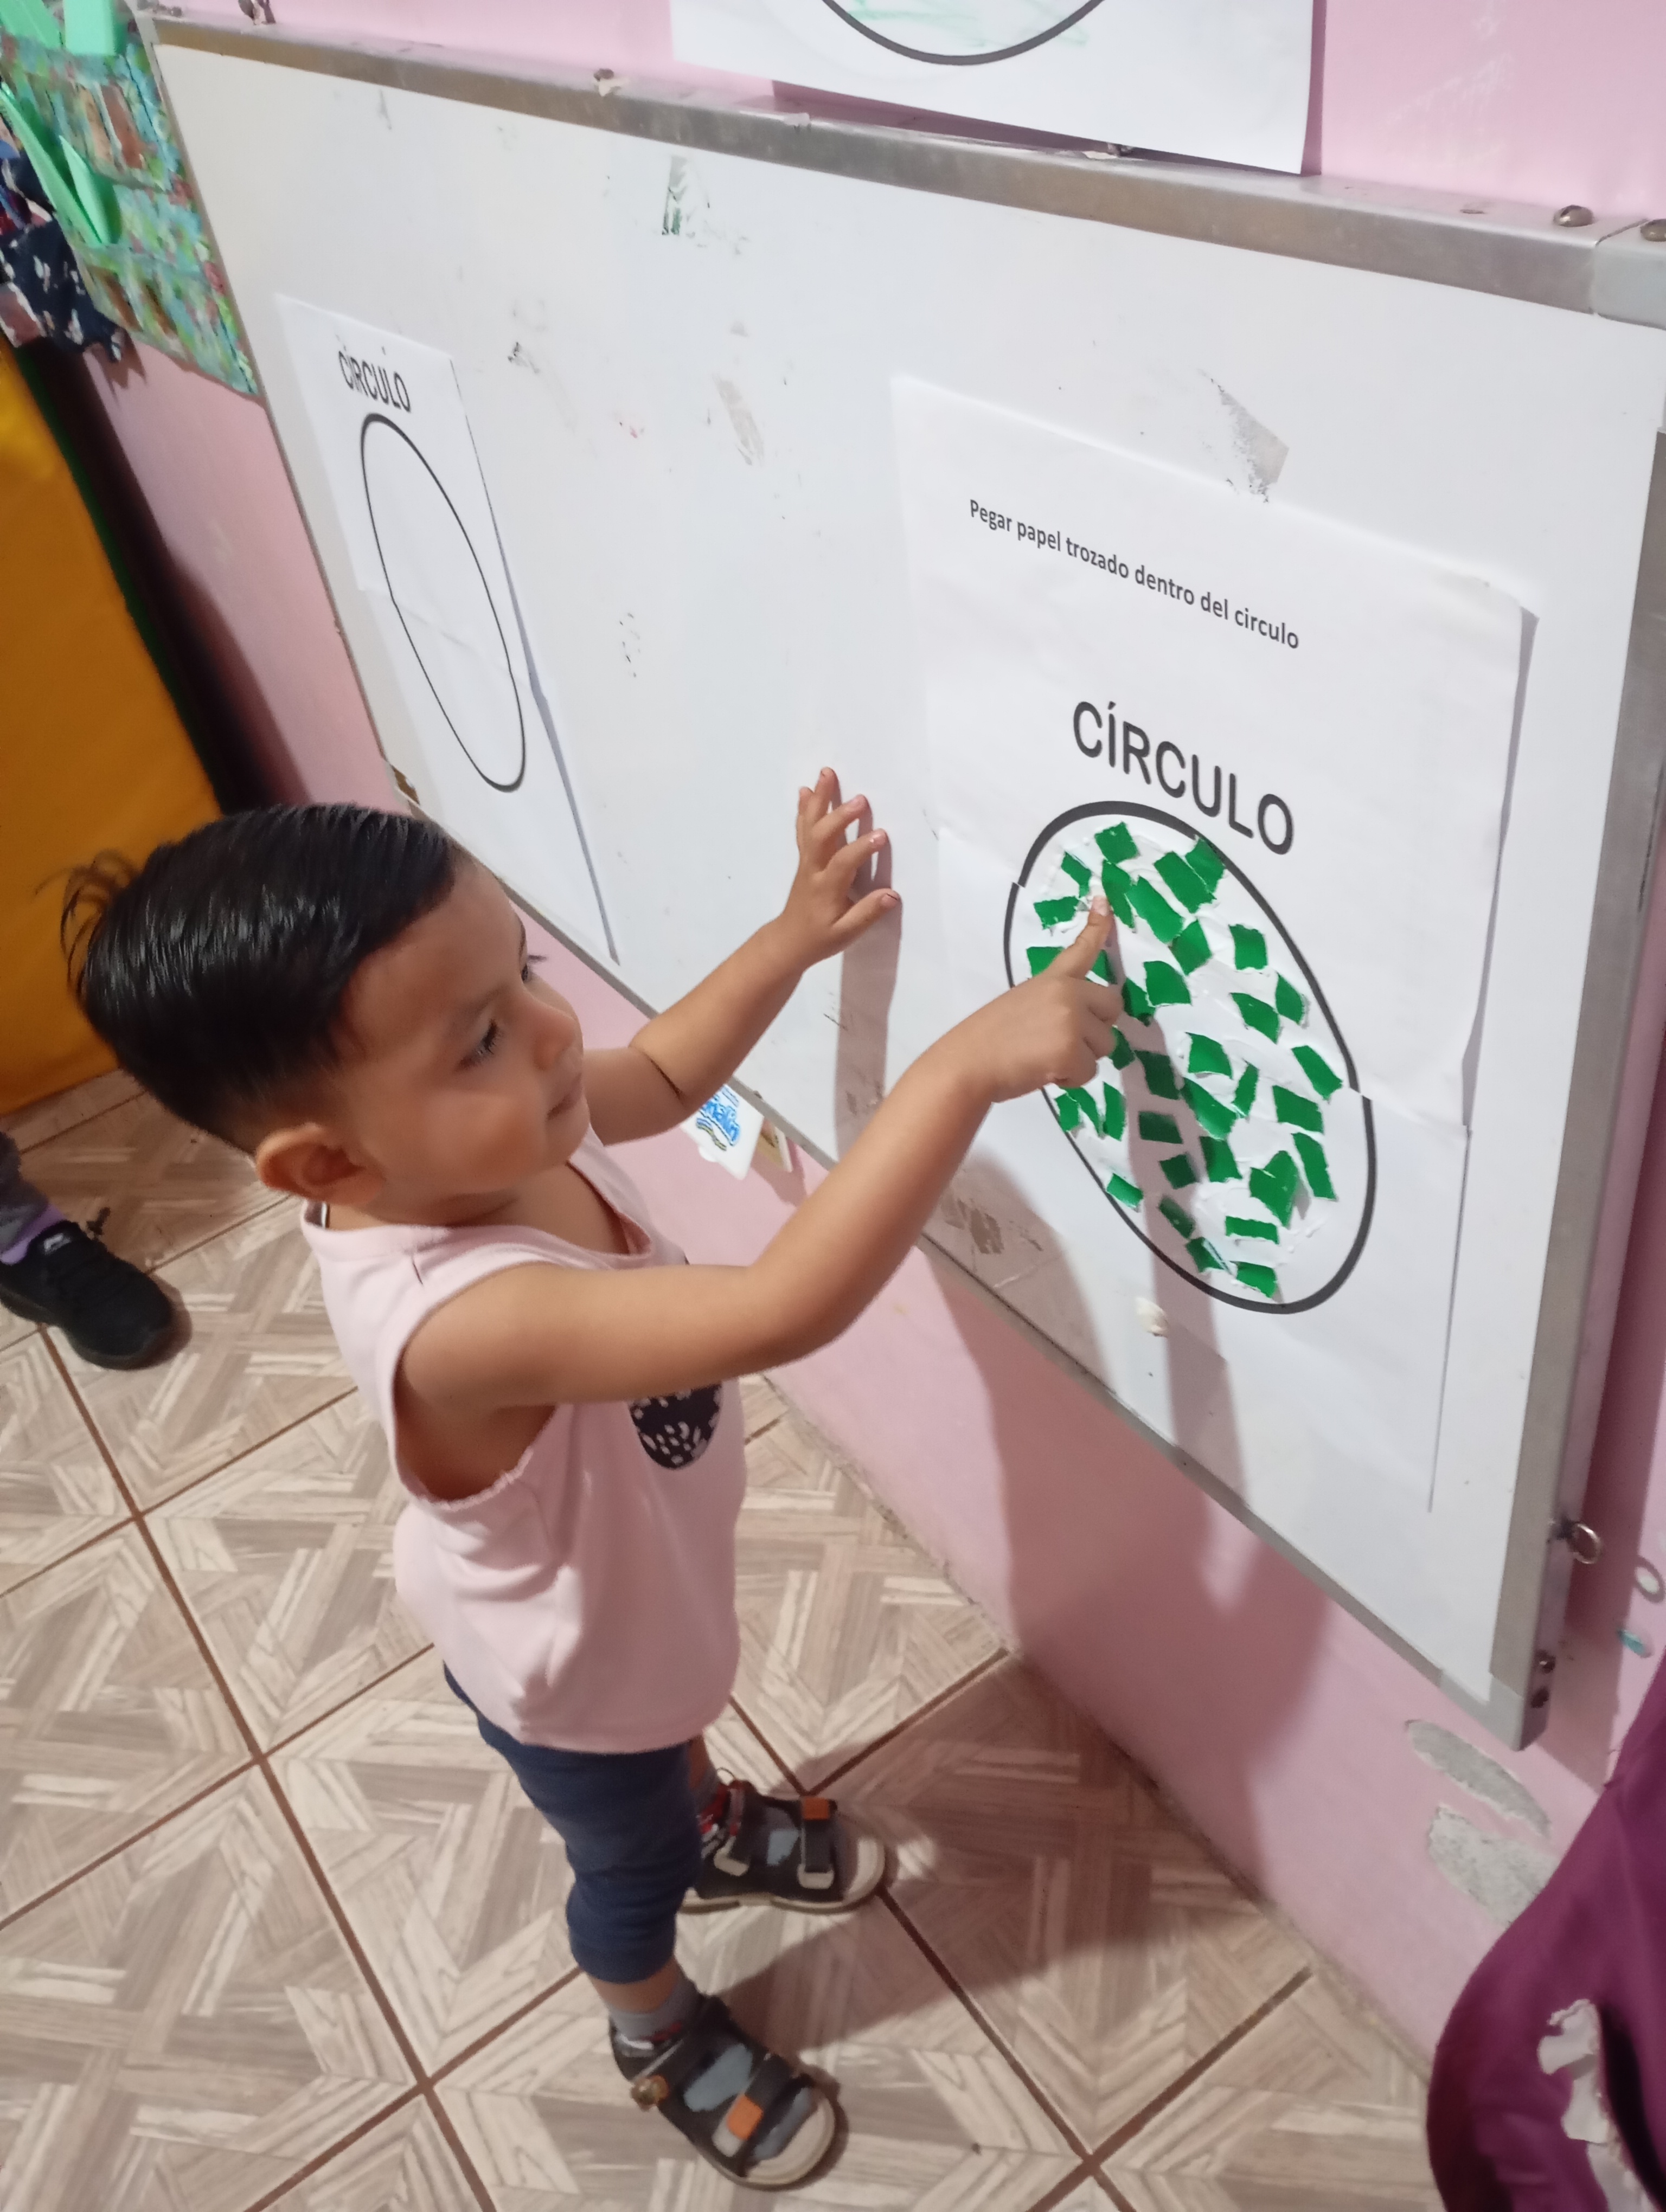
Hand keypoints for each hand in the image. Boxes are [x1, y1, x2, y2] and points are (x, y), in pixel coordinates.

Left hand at [772, 769, 898, 967]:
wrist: (789, 940)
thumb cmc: (820, 938)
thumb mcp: (846, 934)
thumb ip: (867, 913)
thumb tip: (892, 895)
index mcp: (826, 889)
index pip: (844, 864)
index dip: (861, 848)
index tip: (882, 835)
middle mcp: (813, 870)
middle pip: (822, 838)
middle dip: (840, 817)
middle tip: (860, 799)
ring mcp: (806, 862)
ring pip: (810, 827)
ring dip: (819, 800)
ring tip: (826, 774)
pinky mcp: (805, 859)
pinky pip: (803, 830)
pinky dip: (805, 809)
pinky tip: (807, 791)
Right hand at [940, 897, 1120, 1104]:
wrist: (968, 1063)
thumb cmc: (988, 1039)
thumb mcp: (1022, 1005)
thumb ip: (1055, 1005)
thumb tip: (1080, 1026)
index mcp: (1052, 980)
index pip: (1080, 951)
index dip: (1097, 927)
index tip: (1104, 900)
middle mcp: (1067, 993)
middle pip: (1113, 1008)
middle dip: (1097, 1029)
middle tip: (1065, 1042)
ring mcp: (1072, 1019)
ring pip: (1104, 1046)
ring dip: (1080, 1058)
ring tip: (1046, 1059)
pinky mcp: (1071, 1049)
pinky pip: (1089, 1071)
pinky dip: (1070, 1079)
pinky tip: (1044, 1072)